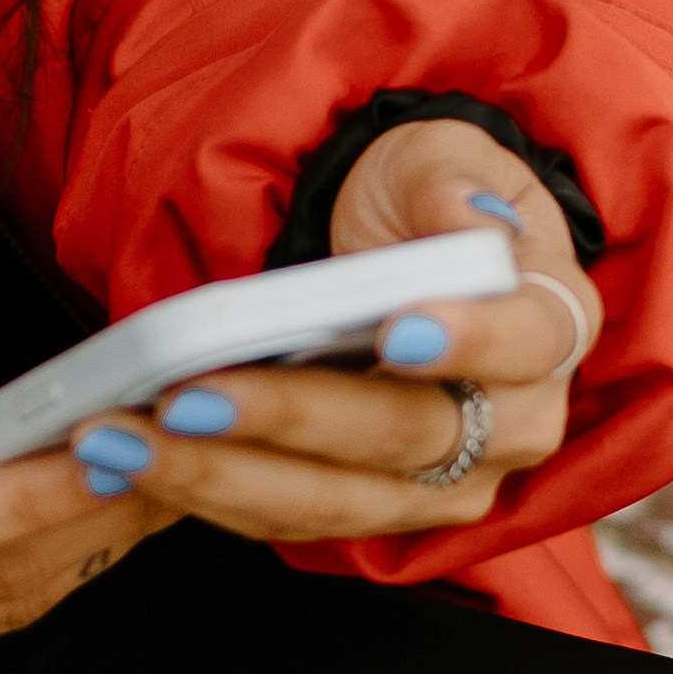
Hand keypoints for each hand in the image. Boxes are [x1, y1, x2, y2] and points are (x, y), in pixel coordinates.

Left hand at [76, 123, 600, 551]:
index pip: (524, 342)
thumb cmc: (426, 199)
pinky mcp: (368, 506)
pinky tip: (127, 462)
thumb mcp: (438, 158)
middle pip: (407, 435)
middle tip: (189, 396)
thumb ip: (449, 186)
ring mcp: (440, 480)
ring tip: (125, 441)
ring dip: (218, 475)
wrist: (397, 247)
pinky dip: (201, 491)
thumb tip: (467, 222)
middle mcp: (510, 423)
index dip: (467, 342)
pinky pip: (284, 515)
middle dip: (289, 418)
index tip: (397, 333)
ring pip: (335, 498)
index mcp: (547, 324)